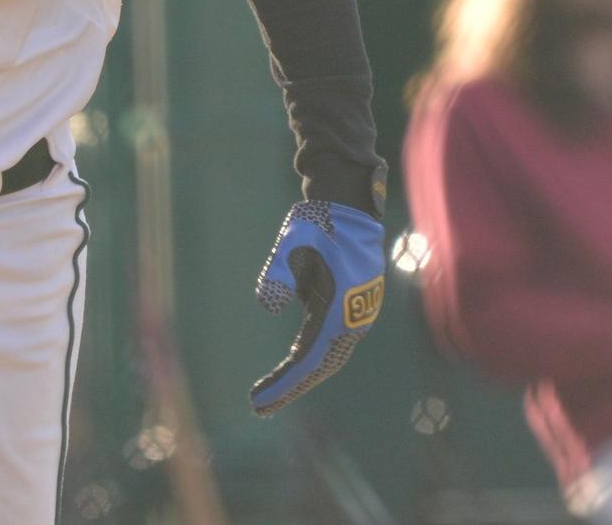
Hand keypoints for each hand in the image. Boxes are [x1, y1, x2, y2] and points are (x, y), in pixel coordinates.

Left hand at [249, 201, 384, 415]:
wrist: (347, 205)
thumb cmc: (318, 223)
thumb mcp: (292, 242)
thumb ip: (279, 272)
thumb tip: (267, 303)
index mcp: (339, 309)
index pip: (309, 360)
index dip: (285, 384)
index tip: (258, 399)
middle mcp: (352, 320)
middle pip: (319, 366)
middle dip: (290, 388)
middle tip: (258, 406)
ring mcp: (353, 316)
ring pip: (326, 358)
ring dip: (299, 376)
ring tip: (269, 393)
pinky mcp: (347, 309)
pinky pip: (327, 342)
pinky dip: (307, 358)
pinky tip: (290, 364)